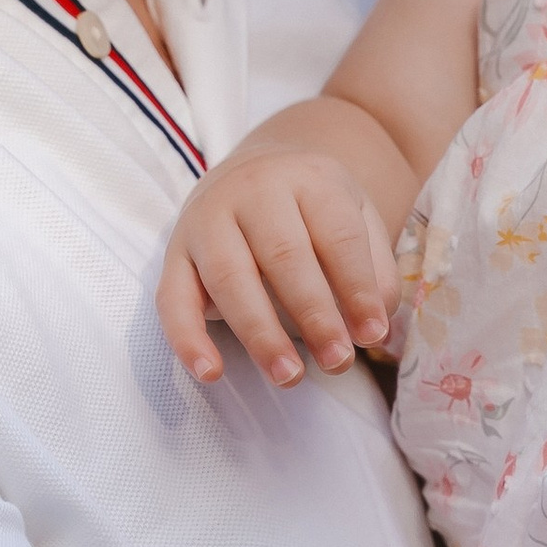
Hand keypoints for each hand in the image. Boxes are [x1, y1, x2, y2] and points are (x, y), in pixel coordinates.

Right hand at [156, 151, 396, 389]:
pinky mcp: (175, 253)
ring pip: (229, 277)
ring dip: (260, 334)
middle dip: (313, 315)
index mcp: (309, 179)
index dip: (357, 288)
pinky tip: (210, 373)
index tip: (373, 335)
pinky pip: (172, 297)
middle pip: (284, 255)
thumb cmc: (313, 211)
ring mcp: (207, 219)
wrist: (255, 170)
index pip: (337, 235)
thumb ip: (373, 268)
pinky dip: (187, 338)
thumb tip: (374, 326)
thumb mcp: (355, 218)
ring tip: (289, 376)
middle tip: (337, 362)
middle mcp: (253, 191)